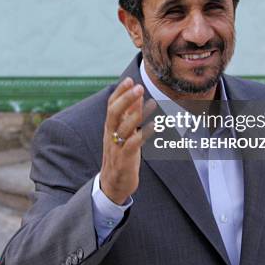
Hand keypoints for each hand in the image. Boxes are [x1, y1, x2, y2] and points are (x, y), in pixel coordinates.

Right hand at [100, 77, 154, 204]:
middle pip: (114, 113)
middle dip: (126, 98)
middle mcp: (111, 135)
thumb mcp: (124, 133)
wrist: (112, 185)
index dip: (120, 92)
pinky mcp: (124, 159)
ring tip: (151, 103)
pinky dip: (143, 134)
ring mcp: (117, 147)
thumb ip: (129, 116)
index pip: (111, 105)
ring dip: (137, 114)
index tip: (129, 79)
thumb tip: (136, 97)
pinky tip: (154, 126)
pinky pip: (133, 144)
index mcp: (110, 127)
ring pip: (123, 128)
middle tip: (138, 86)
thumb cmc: (120, 155)